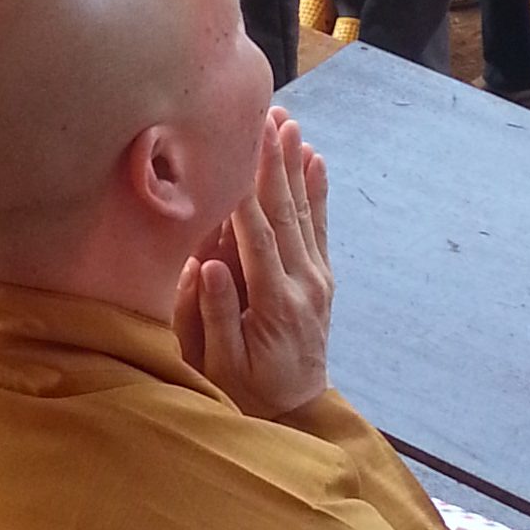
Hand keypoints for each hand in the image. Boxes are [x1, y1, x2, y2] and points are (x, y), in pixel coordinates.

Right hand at [174, 111, 332, 416]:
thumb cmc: (249, 390)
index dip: (246, 194)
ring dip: (294, 166)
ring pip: (303, 213)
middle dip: (274, 164)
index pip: (258, 239)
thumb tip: (208, 265)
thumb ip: (217, 316)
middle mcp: (303, 284)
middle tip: (267, 118)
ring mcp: (317, 278)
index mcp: (275, 304)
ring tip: (289, 124)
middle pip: (285, 214)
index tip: (237, 152)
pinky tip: (315, 159)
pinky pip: (319, 226)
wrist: (298, 410)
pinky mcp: (322, 277)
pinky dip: (318, 191)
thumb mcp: (225, 365)